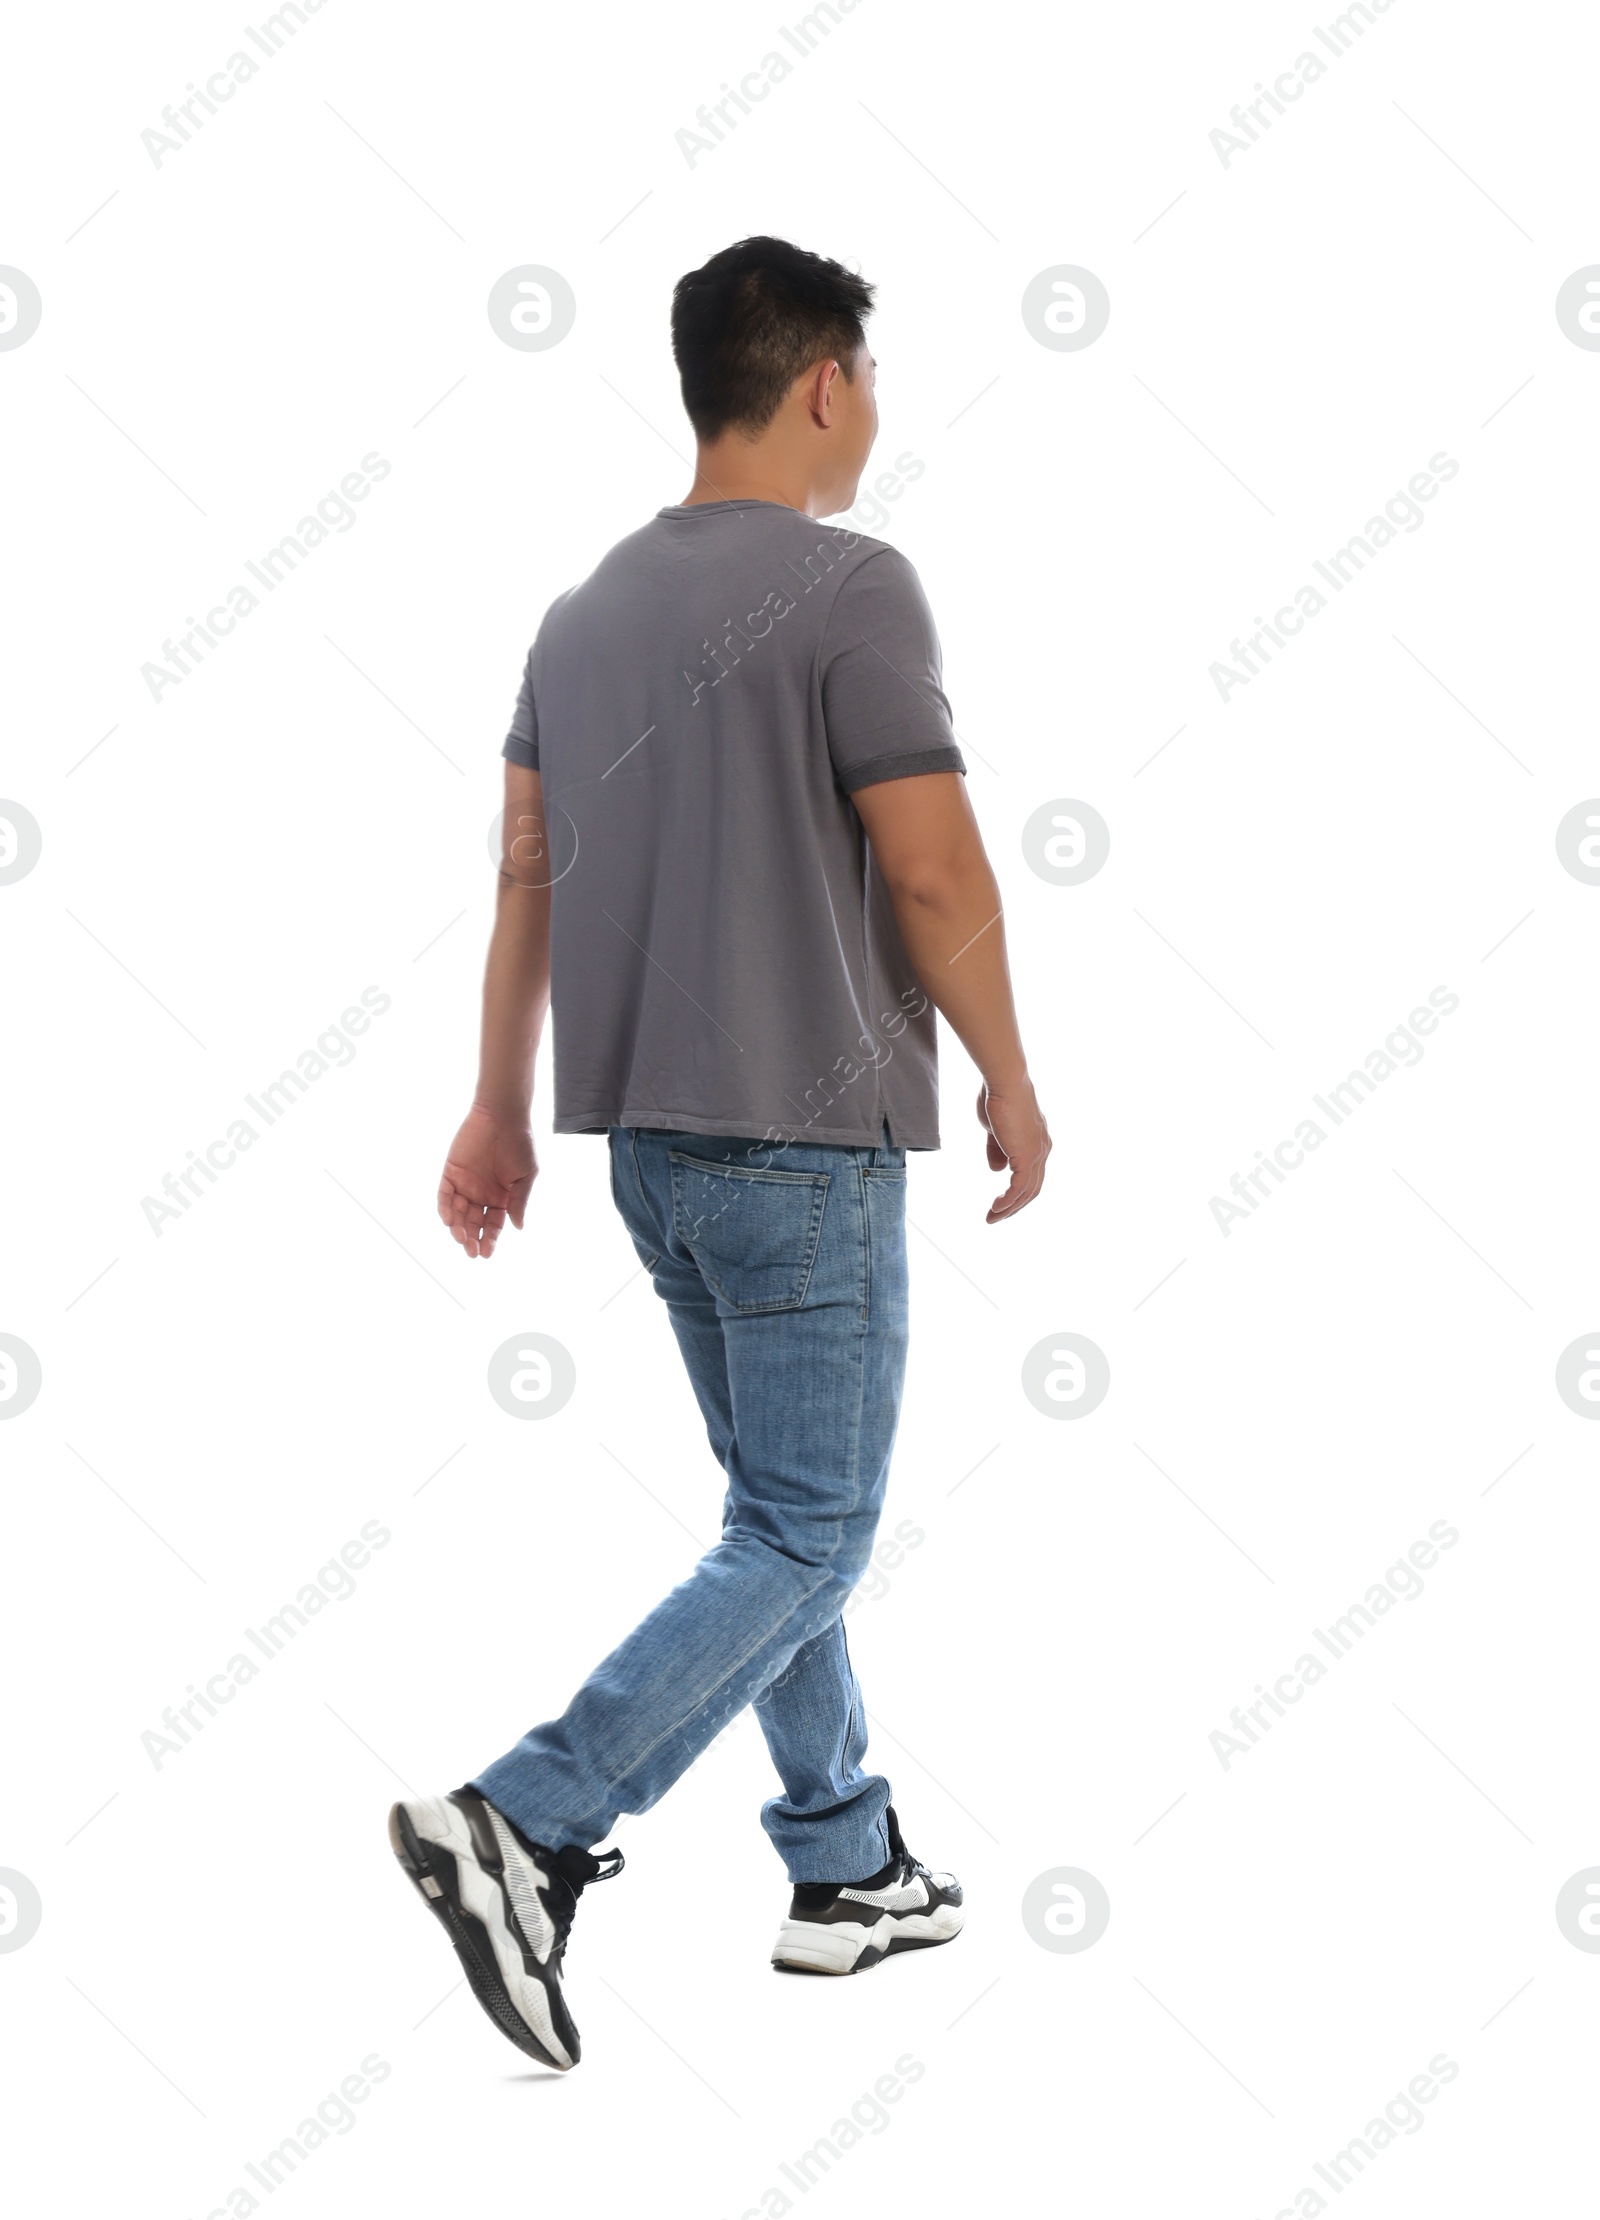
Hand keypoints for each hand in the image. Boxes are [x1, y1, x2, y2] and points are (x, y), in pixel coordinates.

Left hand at [437, 1103, 534, 1257]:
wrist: (503, 1115)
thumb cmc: (520, 1143)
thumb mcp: (526, 1175)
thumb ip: (519, 1201)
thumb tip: (518, 1227)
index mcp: (500, 1197)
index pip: (493, 1224)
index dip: (490, 1239)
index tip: (487, 1253)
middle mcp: (481, 1193)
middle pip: (473, 1223)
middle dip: (472, 1239)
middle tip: (472, 1251)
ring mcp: (465, 1183)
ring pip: (457, 1213)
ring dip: (458, 1228)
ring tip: (461, 1238)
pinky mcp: (450, 1172)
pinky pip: (444, 1195)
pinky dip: (445, 1208)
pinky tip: (450, 1220)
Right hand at [976, 1078, 1049, 1222]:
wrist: (1005, 1083)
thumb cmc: (998, 1098)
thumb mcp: (995, 1129)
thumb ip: (997, 1150)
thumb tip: (997, 1170)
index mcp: (1037, 1142)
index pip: (1032, 1174)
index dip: (1017, 1191)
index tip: (1002, 1201)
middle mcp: (1042, 1150)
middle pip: (1033, 1188)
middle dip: (1014, 1206)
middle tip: (996, 1216)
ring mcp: (1037, 1154)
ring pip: (1026, 1192)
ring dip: (1008, 1208)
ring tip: (992, 1218)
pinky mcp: (1027, 1157)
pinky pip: (1018, 1188)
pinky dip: (1007, 1201)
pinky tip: (995, 1208)